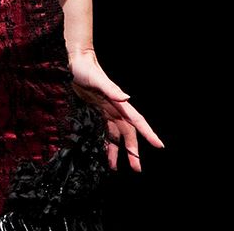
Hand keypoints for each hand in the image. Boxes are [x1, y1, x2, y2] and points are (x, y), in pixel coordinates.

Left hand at [68, 49, 164, 172]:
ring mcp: (106, 111)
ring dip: (118, 151)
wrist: (74, 63)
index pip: (137, 121)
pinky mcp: (96, 112)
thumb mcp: (97, 79)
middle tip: (137, 169)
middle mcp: (115, 109)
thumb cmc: (86, 70)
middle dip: (133, 151)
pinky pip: (104, 132)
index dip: (148, 133)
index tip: (159, 145)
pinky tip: (104, 154)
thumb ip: (112, 89)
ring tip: (115, 168)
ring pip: (116, 136)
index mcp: (119, 103)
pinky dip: (106, 143)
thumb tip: (127, 98)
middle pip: (128, 133)